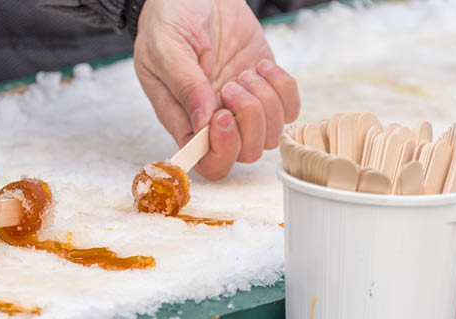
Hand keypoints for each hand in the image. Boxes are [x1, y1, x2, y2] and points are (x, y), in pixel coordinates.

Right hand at [133, 0, 300, 179]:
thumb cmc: (170, 19)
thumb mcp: (166, 46)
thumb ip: (184, 84)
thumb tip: (204, 122)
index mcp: (183, 119)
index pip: (207, 162)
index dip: (221, 150)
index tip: (221, 115)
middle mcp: (214, 119)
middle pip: (245, 153)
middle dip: (249, 121)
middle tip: (233, 84)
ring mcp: (242, 105)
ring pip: (269, 134)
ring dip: (265, 102)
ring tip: (246, 72)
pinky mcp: (265, 87)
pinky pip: (289, 109)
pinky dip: (283, 89)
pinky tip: (262, 67)